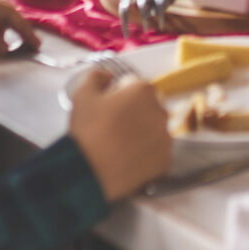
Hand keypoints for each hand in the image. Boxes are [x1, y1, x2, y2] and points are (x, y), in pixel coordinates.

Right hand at [65, 64, 172, 200]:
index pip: (134, 87)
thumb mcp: (82, 94)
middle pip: (147, 108)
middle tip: (111, 129)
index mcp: (143, 91)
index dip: (118, 96)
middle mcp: (161, 111)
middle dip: (133, 114)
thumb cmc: (87, 130)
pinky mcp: (165, 161)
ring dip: (140, 135)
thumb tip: (108, 75)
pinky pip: (156, 153)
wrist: (89, 173)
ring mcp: (166, 138)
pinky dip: (145, 155)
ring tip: (118, 147)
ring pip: (153, 131)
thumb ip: (96, 76)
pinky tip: (126, 160)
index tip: (107, 110)